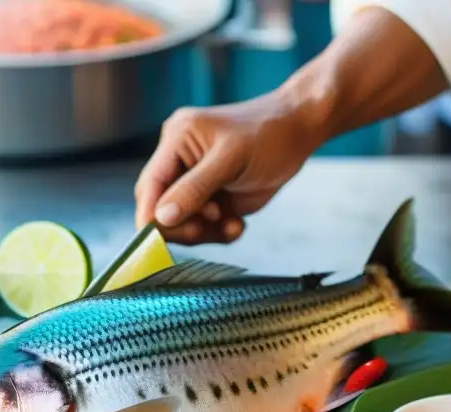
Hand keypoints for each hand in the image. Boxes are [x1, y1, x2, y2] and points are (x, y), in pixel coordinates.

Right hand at [134, 89, 320, 244]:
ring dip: (205, 232)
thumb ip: (194, 190)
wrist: (301, 130)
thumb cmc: (268, 134)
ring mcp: (197, 181)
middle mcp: (180, 161)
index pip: (150, 185)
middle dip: (182, 226)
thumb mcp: (230, 160)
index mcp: (176, 141)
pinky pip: (206, 226)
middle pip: (161, 208)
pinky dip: (219, 232)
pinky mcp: (214, 197)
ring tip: (231, 224)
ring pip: (183, 222)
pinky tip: (237, 225)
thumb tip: (160, 218)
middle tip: (206, 228)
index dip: (151, 216)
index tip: (158, 241)